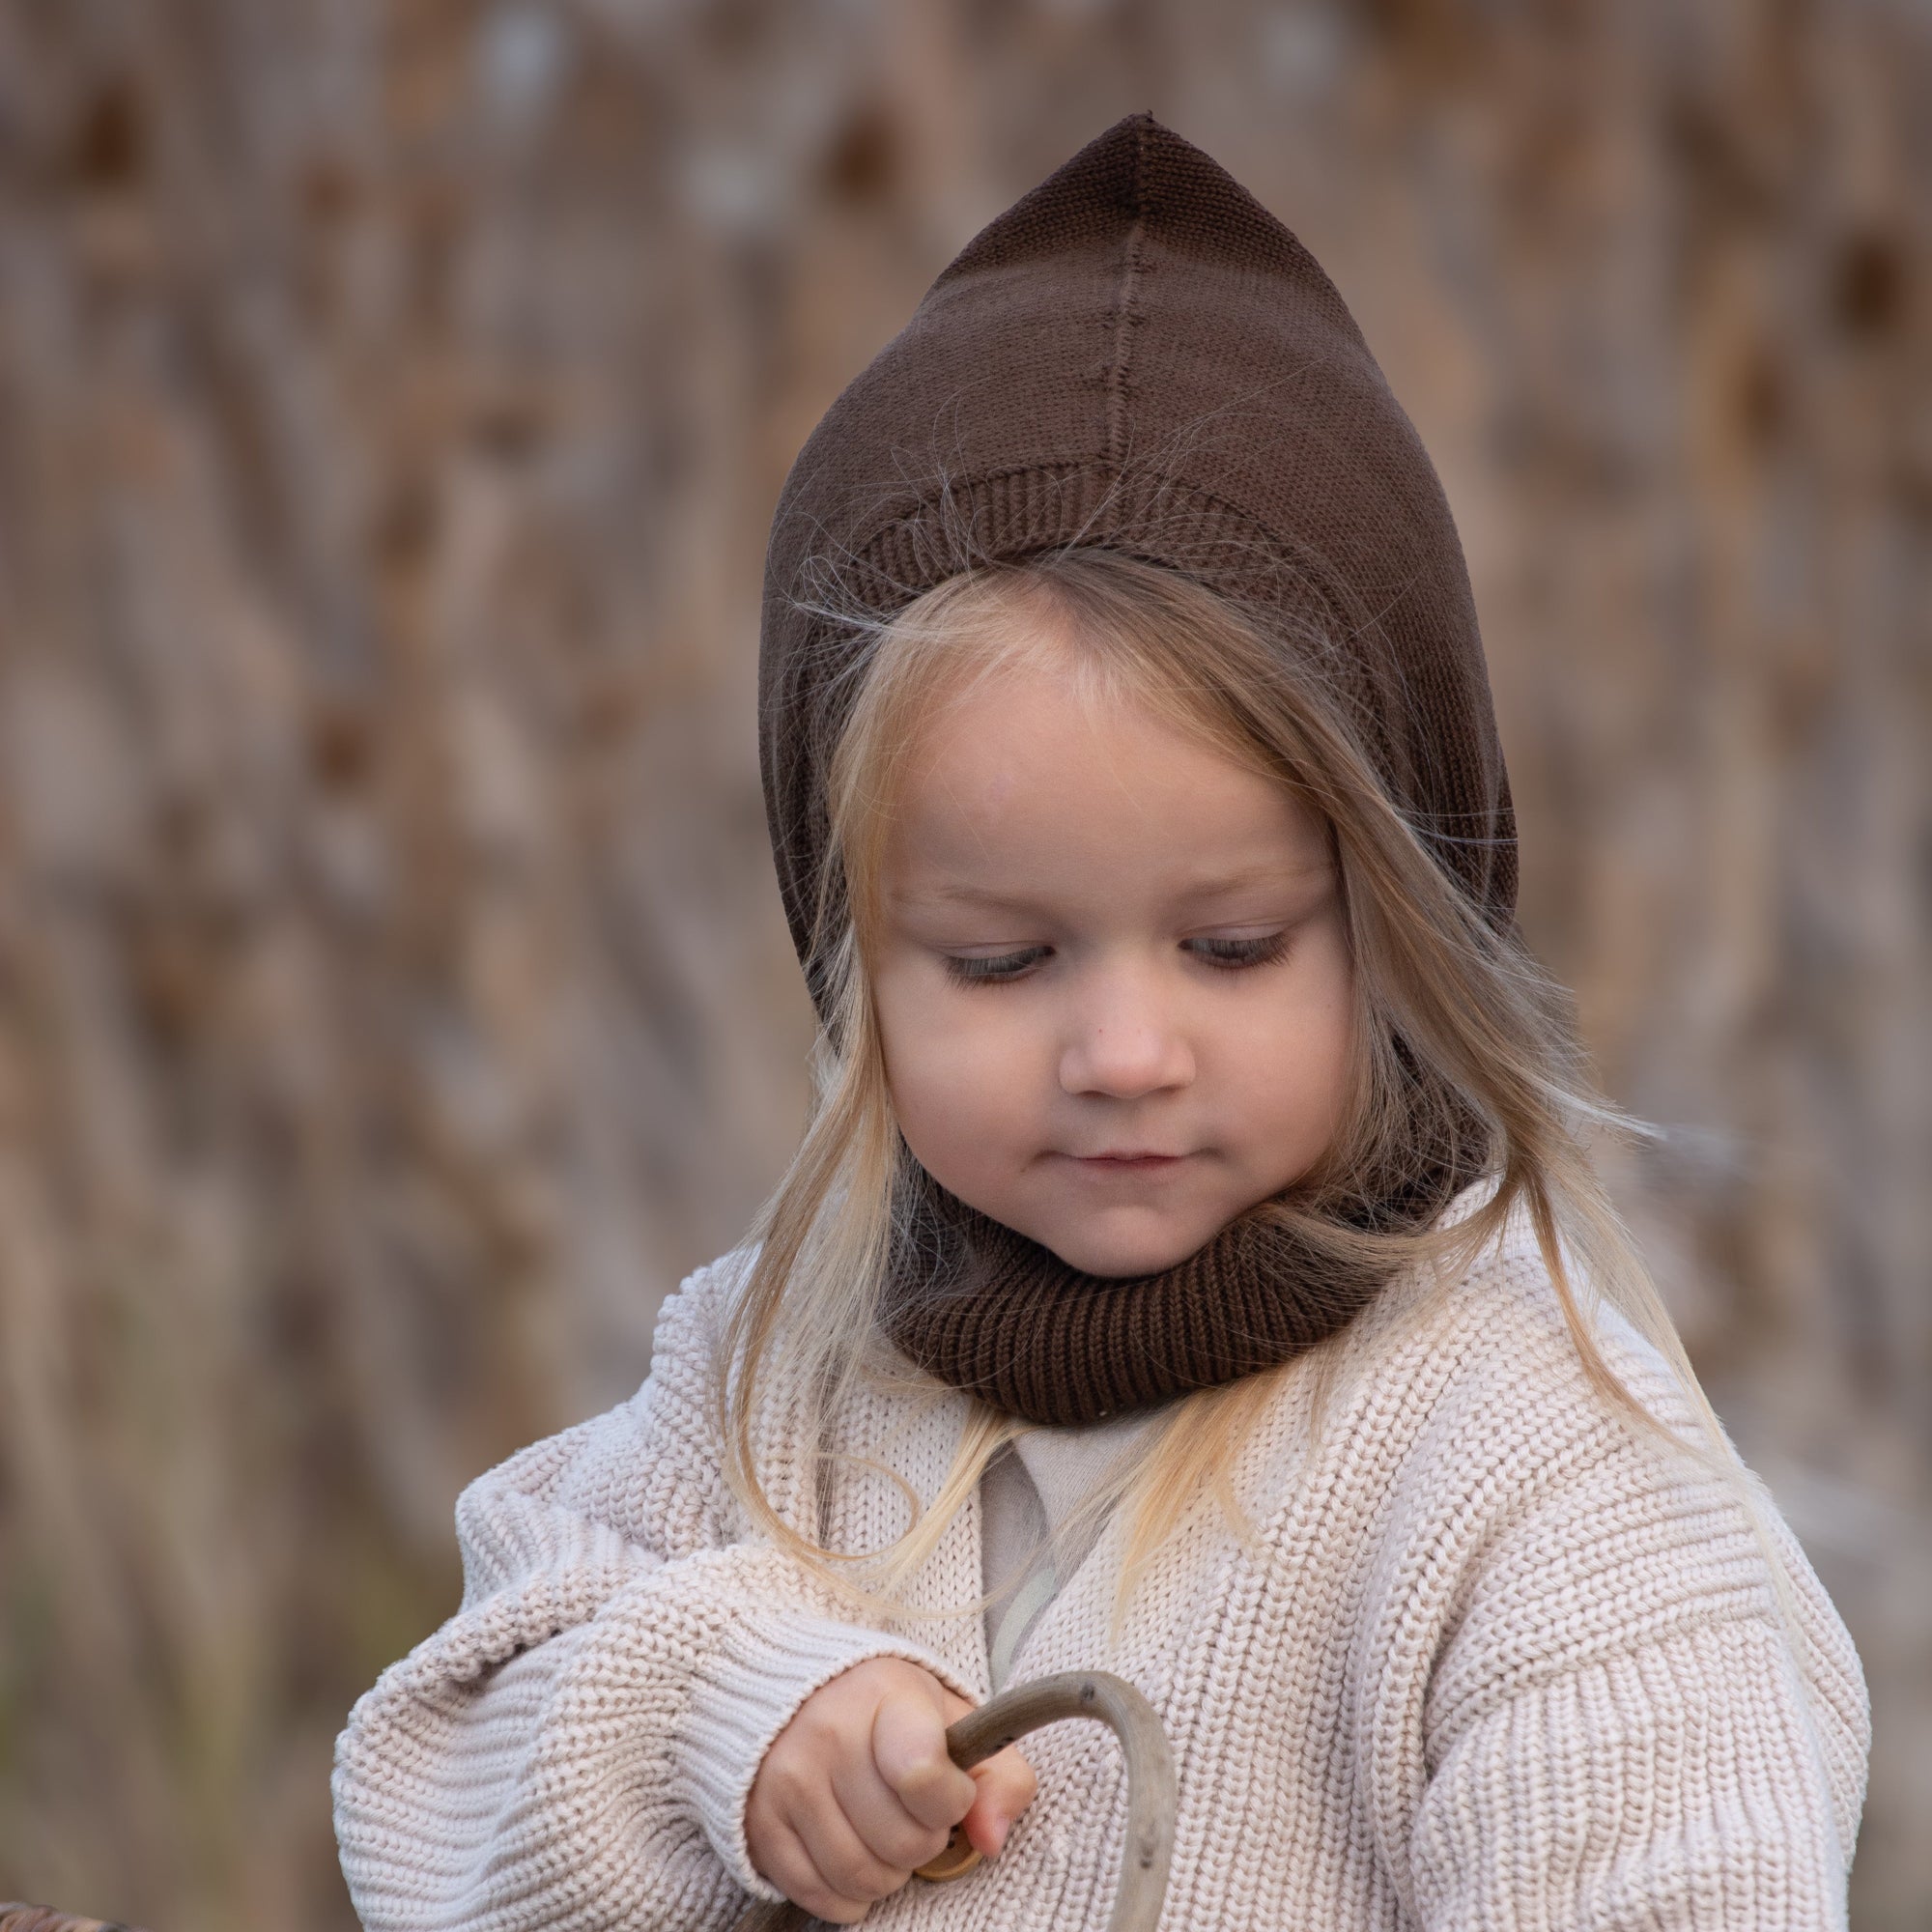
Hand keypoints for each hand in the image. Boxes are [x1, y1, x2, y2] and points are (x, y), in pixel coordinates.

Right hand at [745, 1656, 1036, 1923]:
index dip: (952, 1799)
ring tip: (886, 1834)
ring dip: (889, 1873)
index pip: (924, 1775)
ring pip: (862, 1876)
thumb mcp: (951, 1718)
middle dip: (925, 1841)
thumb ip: (998, 1774)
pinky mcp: (761, 1824)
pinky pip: (820, 1895)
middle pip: (901, 1842)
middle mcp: (828, 1737)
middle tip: (916, 1814)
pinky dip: (849, 1894)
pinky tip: (855, 1854)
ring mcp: (789, 1782)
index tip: (950, 1786)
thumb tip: (992, 1839)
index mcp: (884, 1697)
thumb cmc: (886, 1710)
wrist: (794, 1692)